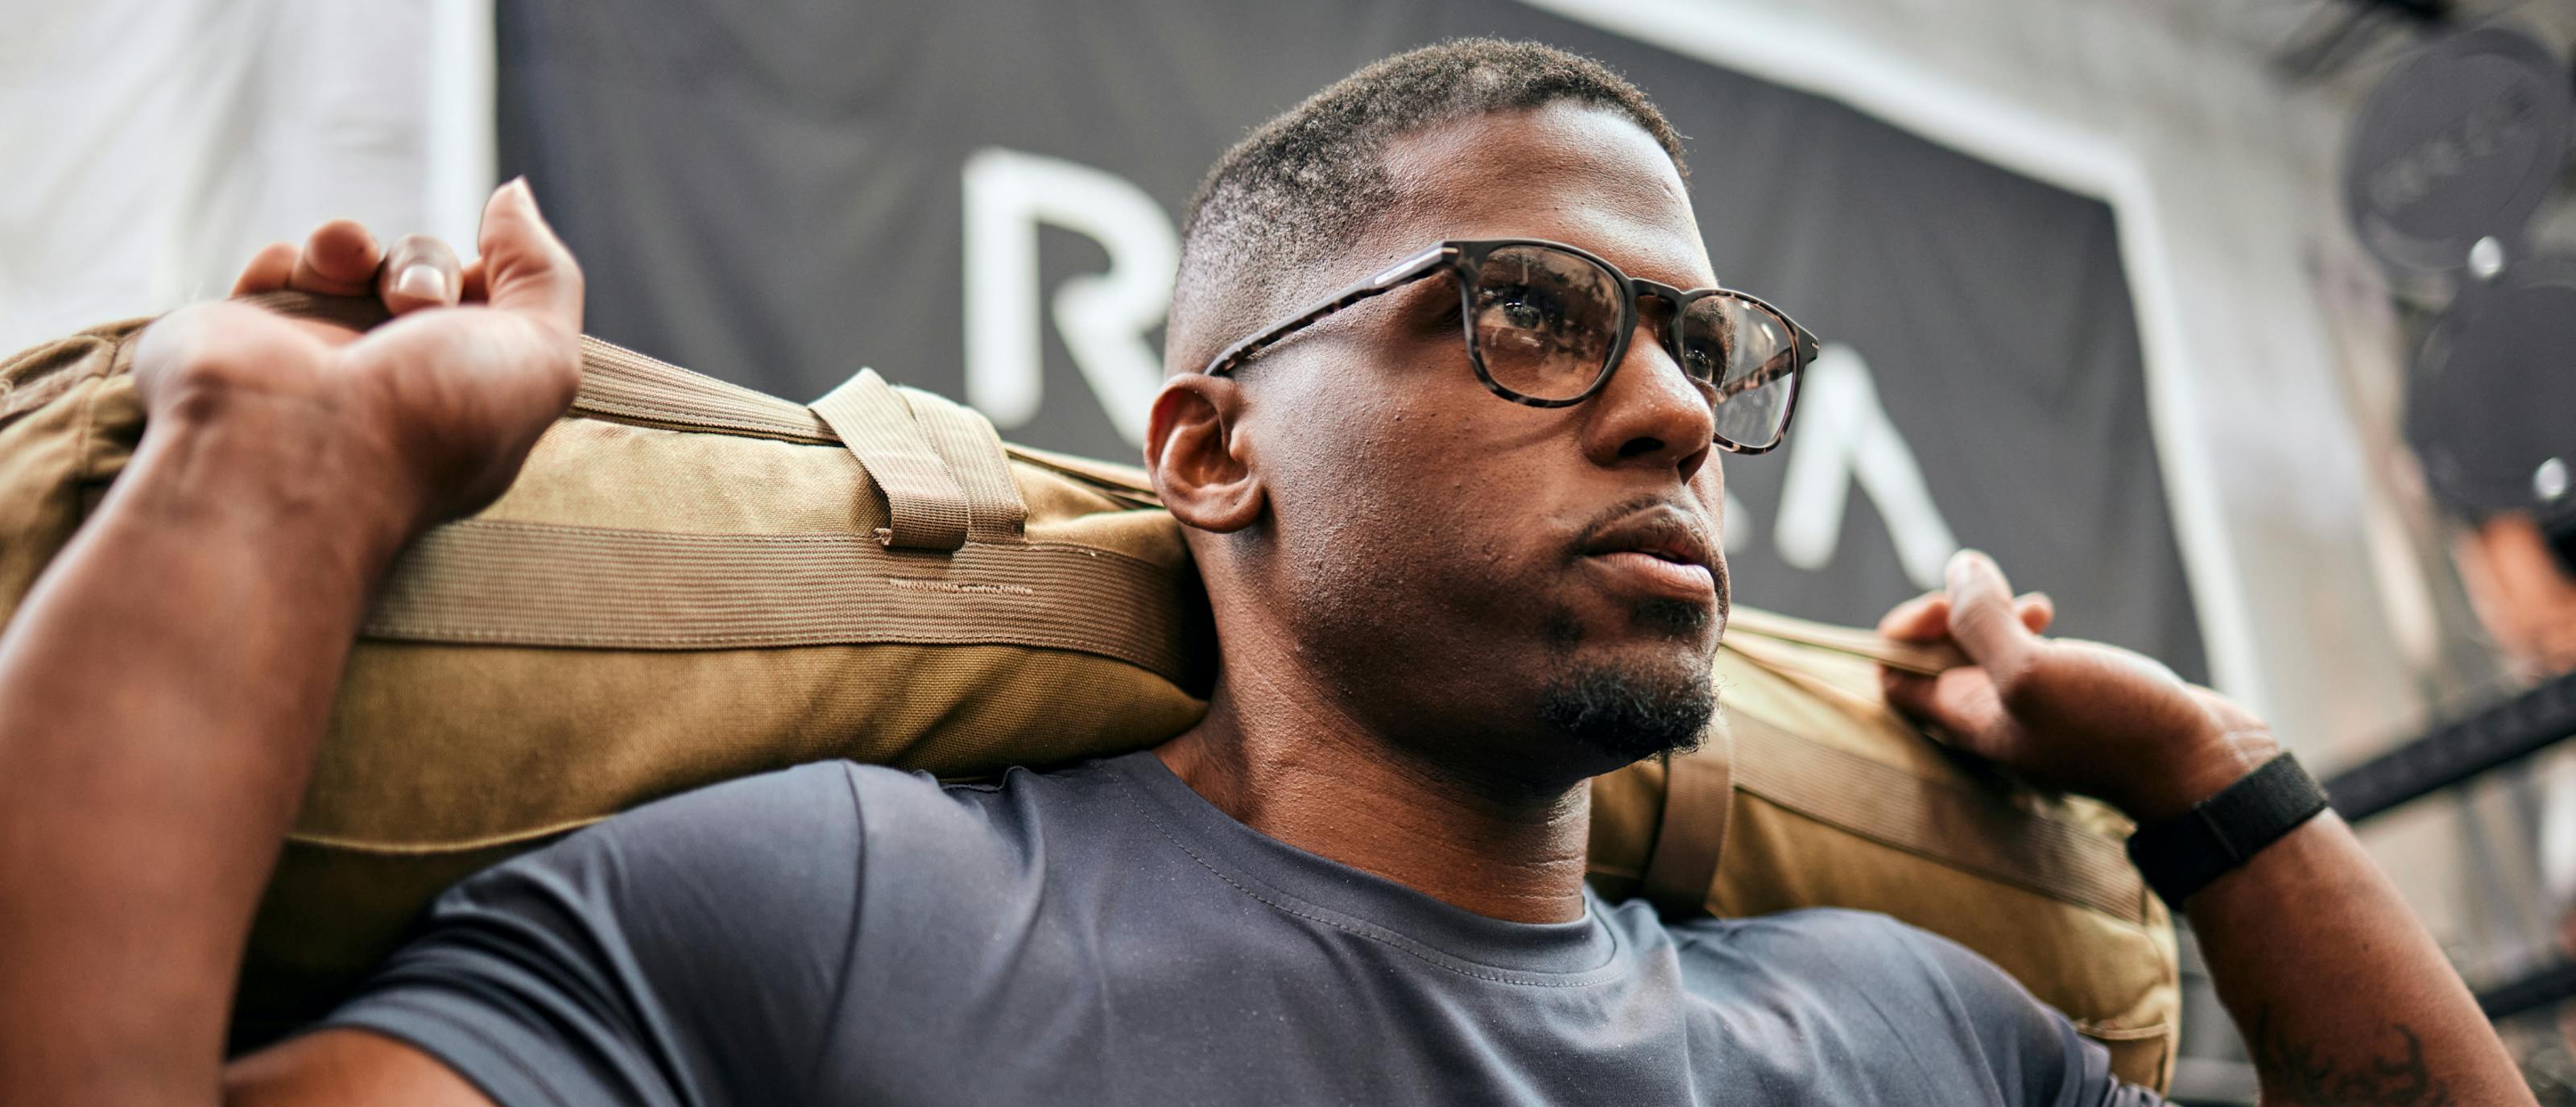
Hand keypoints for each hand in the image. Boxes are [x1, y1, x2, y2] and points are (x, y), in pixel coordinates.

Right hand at [134, 180, 582, 542]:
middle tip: (414, 308)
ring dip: (356, 247)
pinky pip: (280, 265)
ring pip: (352, 256)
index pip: (490, 306)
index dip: (495, 279)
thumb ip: (544, 271)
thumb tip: (512, 197)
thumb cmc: (431, 420)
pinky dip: (291, 260)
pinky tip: (297, 283)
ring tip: (348, 272)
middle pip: (424, 269)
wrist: (290, 450)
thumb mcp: (541, 356)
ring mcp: (319, 355)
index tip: (485, 294)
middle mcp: (392, 377)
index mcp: (464, 397)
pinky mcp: (250, 336)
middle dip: (426, 267)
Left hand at [1876, 550, 2278, 822]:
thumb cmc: (2116, 729)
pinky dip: (2025, 628)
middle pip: (1934, 660)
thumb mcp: (2032, 672)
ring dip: (1990, 616)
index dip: (1903, 632)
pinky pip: (2025, 657)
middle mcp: (1991, 720)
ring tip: (2030, 604)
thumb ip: (1981, 622)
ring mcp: (2033, 711)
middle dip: (1952, 615)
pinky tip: (2048, 614)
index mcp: (1966, 721)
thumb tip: (1958, 571)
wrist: (2203, 770)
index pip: (1894, 678)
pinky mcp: (2074, 699)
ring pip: (1983, 654)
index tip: (1946, 604)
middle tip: (1989, 593)